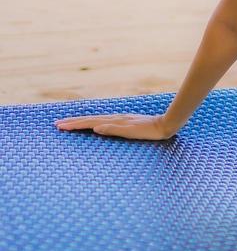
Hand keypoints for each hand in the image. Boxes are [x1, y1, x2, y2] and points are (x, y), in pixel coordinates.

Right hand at [54, 112, 177, 139]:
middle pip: (89, 119)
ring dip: (81, 121)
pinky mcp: (123, 121)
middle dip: (73, 122)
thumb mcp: (131, 132)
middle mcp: (114, 118)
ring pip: (95, 119)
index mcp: (113, 121)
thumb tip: (95, 128)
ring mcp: (118, 119)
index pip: (89, 123)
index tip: (59, 126)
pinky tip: (92, 123)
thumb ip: (113, 129)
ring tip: (69, 122)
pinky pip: (102, 121)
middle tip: (57, 124)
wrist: (165, 125)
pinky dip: (92, 122)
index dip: (74, 125)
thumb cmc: (149, 131)